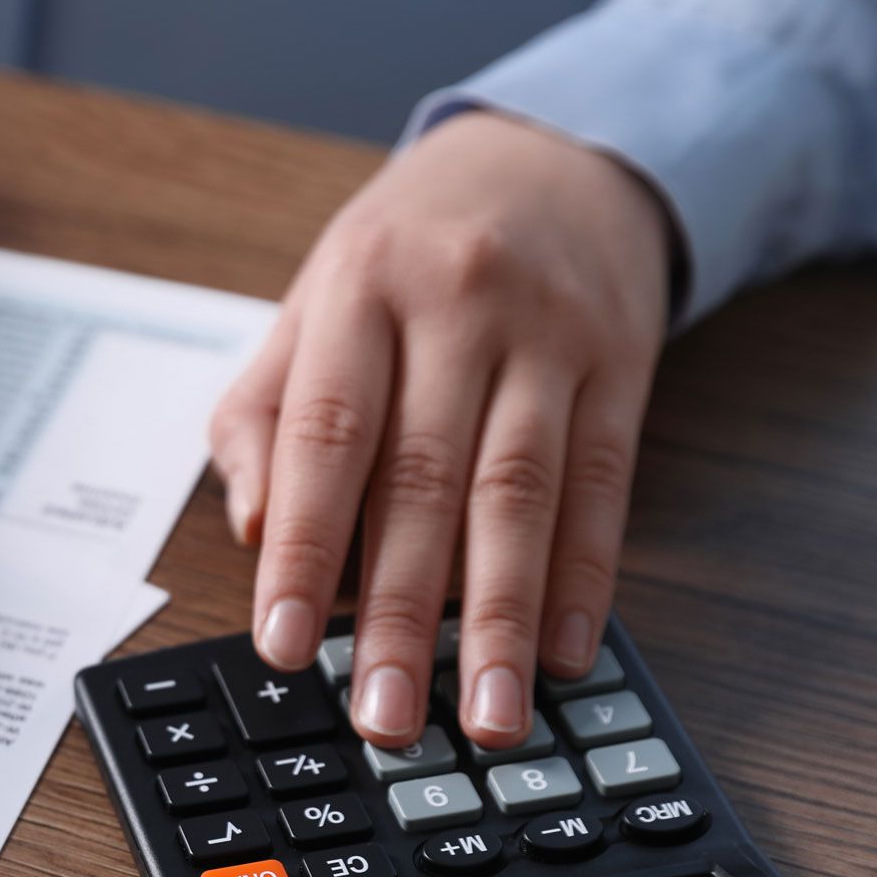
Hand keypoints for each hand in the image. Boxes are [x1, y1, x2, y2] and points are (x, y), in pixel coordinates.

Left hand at [209, 112, 671, 749]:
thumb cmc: (403, 256)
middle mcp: (456, 306)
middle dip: (400, 614)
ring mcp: (549, 333)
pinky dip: (585, 577)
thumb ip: (262, 416)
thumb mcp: (310, 305)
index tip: (283, 647)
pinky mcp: (624, 363)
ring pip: (519, 496)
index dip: (300, 548)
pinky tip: (561, 652)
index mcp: (358, 289)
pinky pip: (605, 485)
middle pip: (422, 482)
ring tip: (486, 716)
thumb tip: (251, 532)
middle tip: (384, 717)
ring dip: (498, 620)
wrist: (550, 158)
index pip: (323, 436)